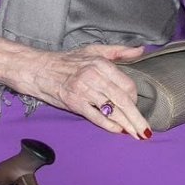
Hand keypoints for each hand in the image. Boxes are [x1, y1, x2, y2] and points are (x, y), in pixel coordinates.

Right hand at [21, 42, 149, 136]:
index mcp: (101, 64)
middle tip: (146, 130)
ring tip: (137, 134)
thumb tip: (141, 50)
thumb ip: (119, 51)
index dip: (134, 97)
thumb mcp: (94, 50)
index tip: (135, 104)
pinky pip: (96, 117)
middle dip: (137, 118)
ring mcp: (84, 91)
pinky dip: (109, 125)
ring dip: (127, 125)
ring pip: (112, 111)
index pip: (127, 84)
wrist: (39, 69)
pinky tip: (118, 131)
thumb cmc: (67, 60)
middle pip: (123, 100)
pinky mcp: (74, 103)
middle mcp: (94, 77)